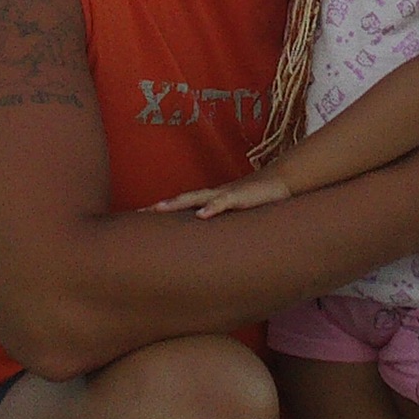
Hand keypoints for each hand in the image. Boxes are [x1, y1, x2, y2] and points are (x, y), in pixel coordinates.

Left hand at [151, 175, 291, 217]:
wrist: (280, 182)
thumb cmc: (256, 200)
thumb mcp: (236, 213)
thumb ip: (222, 223)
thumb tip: (207, 237)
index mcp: (210, 200)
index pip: (182, 204)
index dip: (162, 210)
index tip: (139, 217)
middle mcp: (213, 195)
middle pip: (181, 200)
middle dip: (160, 207)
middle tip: (137, 214)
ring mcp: (226, 194)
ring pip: (196, 197)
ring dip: (177, 203)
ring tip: (158, 209)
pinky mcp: (241, 196)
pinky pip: (224, 201)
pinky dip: (212, 208)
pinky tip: (202, 215)